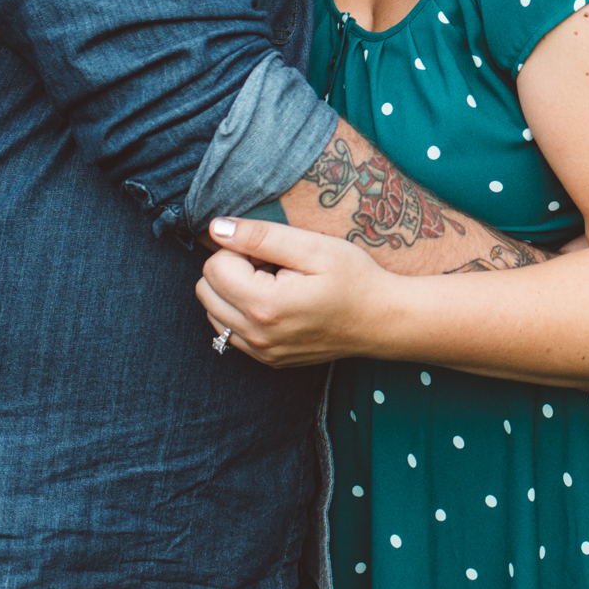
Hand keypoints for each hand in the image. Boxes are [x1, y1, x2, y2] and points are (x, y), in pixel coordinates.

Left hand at [198, 217, 393, 367]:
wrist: (382, 320)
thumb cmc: (354, 278)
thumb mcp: (313, 247)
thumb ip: (260, 236)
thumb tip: (216, 228)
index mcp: (265, 305)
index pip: (215, 266)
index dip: (241, 249)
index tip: (273, 252)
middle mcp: (256, 336)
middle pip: (206, 290)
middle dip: (232, 270)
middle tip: (272, 265)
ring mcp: (261, 353)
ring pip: (213, 312)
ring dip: (234, 292)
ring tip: (274, 283)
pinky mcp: (267, 360)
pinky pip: (229, 332)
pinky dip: (241, 312)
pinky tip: (274, 302)